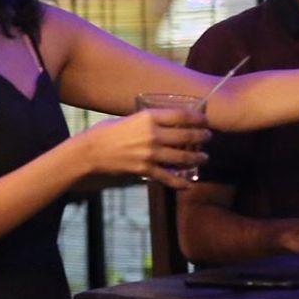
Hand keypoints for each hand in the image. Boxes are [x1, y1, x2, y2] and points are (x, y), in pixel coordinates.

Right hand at [80, 107, 210, 189]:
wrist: (89, 153)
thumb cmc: (106, 132)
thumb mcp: (128, 118)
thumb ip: (146, 120)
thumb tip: (162, 121)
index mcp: (148, 117)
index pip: (181, 115)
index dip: (197, 117)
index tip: (205, 120)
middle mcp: (153, 134)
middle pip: (186, 135)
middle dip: (201, 136)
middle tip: (208, 137)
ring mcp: (150, 153)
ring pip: (182, 156)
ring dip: (196, 157)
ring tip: (203, 157)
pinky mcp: (144, 170)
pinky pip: (167, 177)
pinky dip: (180, 182)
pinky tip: (188, 184)